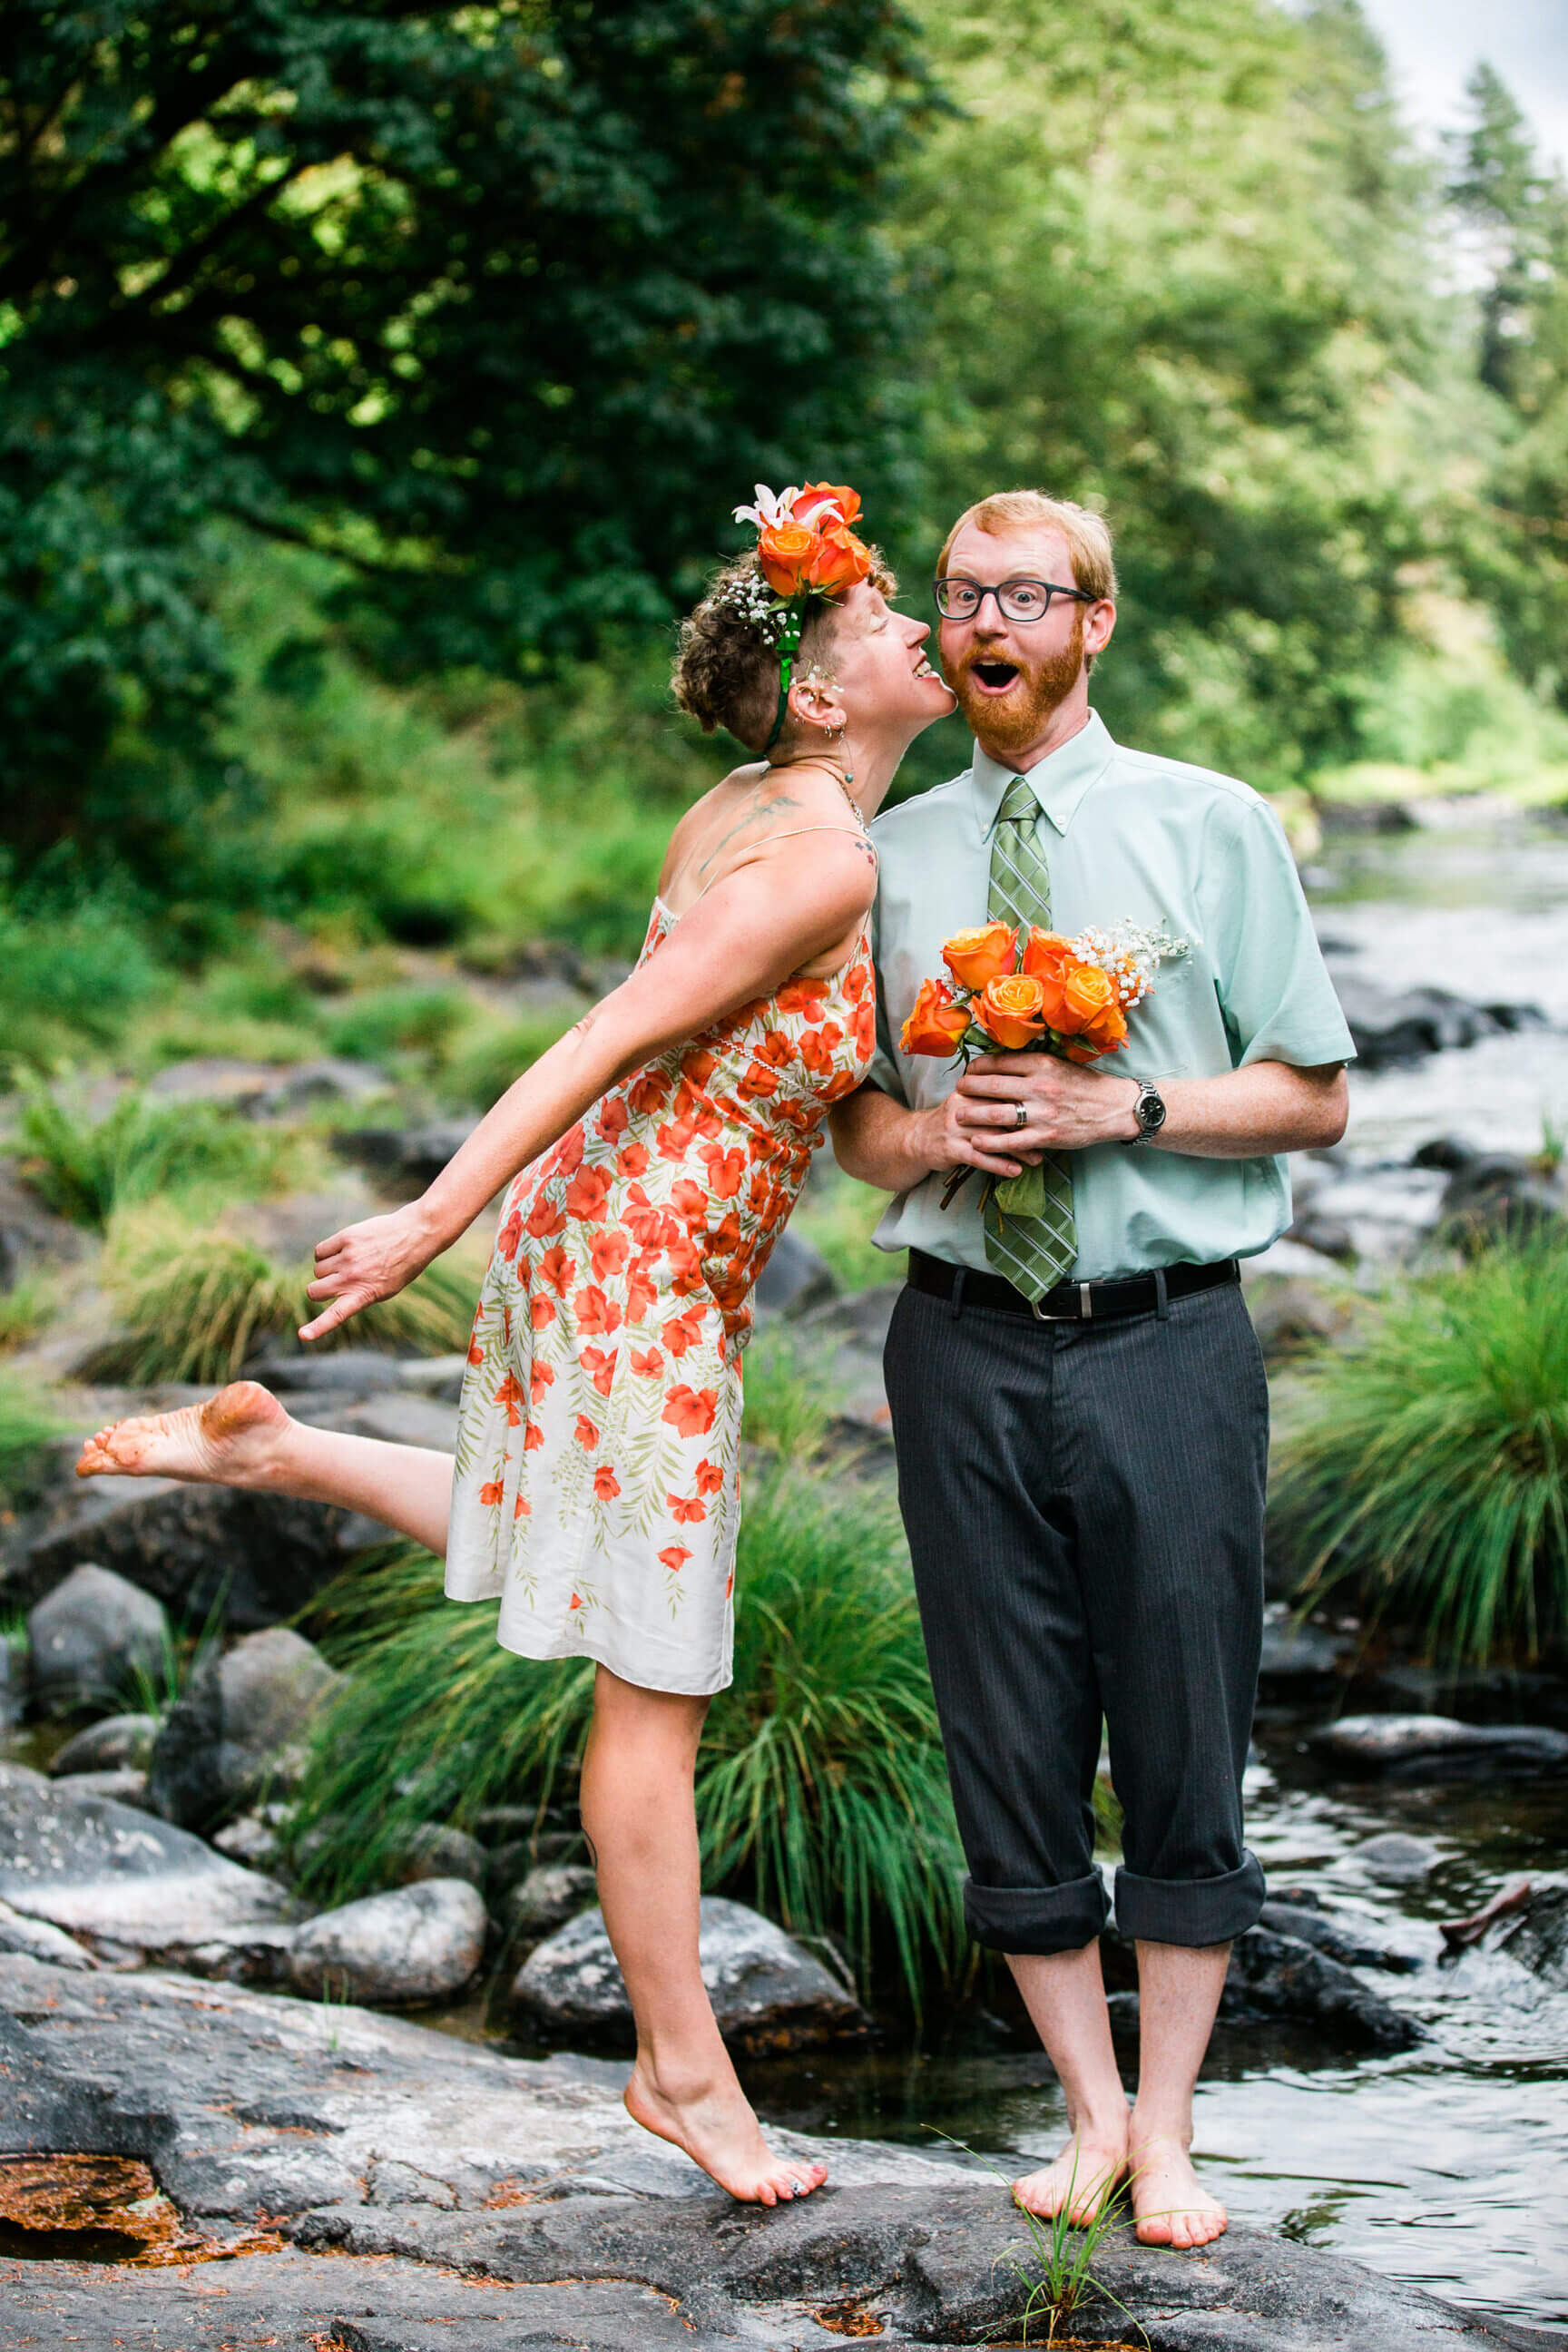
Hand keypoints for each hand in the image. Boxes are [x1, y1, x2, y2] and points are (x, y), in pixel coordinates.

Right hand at [300, 1204, 440, 1343]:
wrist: (416, 1234)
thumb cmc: (401, 1266)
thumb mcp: (385, 1290)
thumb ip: (358, 1295)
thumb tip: (331, 1293)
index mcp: (364, 1295)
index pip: (336, 1315)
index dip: (317, 1327)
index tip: (303, 1335)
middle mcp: (353, 1278)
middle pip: (314, 1291)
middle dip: (319, 1290)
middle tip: (335, 1283)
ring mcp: (348, 1257)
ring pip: (317, 1270)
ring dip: (326, 1269)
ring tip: (348, 1262)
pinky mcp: (345, 1237)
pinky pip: (319, 1251)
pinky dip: (325, 1253)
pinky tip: (342, 1250)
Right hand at [916, 1088, 1041, 1182]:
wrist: (917, 1138)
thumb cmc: (954, 1121)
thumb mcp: (971, 1102)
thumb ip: (994, 1096)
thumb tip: (1033, 1097)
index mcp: (970, 1090)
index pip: (1001, 1092)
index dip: (1026, 1102)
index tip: (1049, 1112)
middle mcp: (961, 1105)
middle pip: (999, 1114)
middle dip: (1026, 1126)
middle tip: (1049, 1138)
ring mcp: (954, 1127)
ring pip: (991, 1137)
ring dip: (1017, 1150)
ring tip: (1037, 1159)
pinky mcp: (949, 1148)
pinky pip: (978, 1157)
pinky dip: (998, 1165)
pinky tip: (1015, 1171)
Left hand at [955, 1054, 1140, 1154]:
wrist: (1115, 1108)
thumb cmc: (1086, 1085)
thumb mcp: (1061, 1065)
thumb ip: (1033, 1064)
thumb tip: (1002, 1062)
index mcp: (1042, 1064)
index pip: (1000, 1062)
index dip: (978, 1066)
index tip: (969, 1070)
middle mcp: (1040, 1086)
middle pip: (992, 1086)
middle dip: (969, 1088)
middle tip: (958, 1090)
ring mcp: (1043, 1113)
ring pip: (997, 1114)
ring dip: (973, 1114)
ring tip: (958, 1115)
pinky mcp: (1046, 1137)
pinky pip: (1012, 1141)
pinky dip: (991, 1142)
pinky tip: (976, 1142)